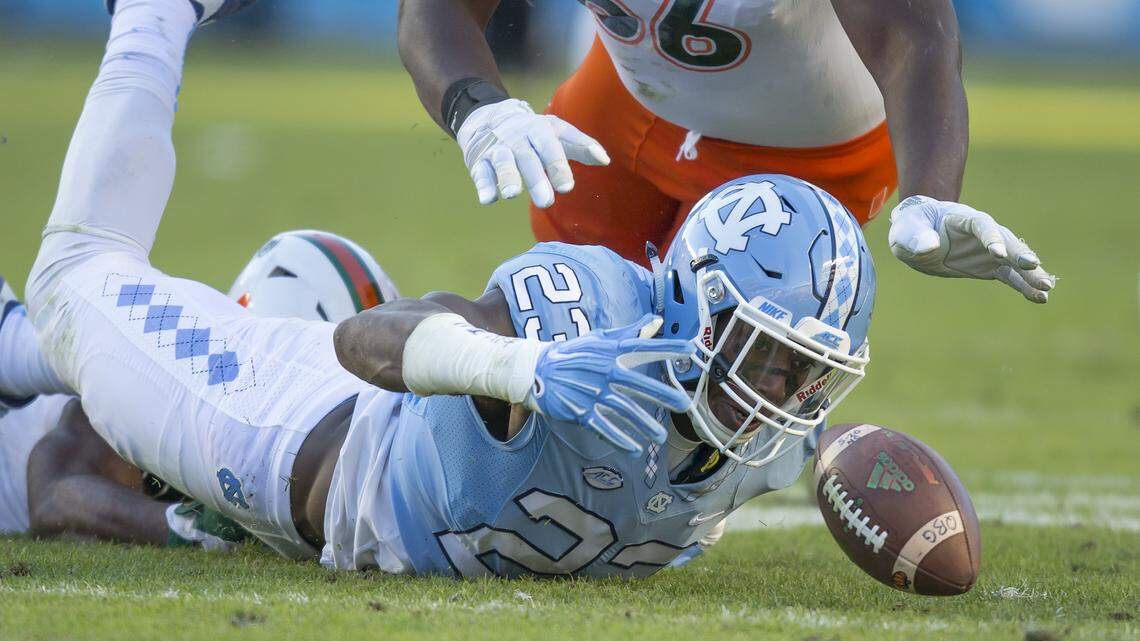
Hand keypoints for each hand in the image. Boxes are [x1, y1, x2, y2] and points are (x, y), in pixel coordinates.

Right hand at [456, 98, 609, 207]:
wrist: (488, 117)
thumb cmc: (532, 133)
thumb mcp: (556, 133)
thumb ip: (580, 146)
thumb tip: (605, 160)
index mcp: (539, 130)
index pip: (551, 145)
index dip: (558, 164)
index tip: (567, 187)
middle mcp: (518, 137)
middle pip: (528, 157)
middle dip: (536, 178)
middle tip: (546, 201)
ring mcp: (498, 148)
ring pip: (503, 162)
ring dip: (507, 177)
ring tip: (512, 194)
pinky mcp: (479, 159)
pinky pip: (481, 172)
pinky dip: (484, 185)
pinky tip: (488, 199)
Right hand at [526, 315, 693, 454]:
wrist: (538, 369)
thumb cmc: (575, 353)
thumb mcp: (601, 338)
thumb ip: (631, 332)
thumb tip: (656, 320)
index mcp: (611, 352)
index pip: (643, 347)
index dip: (666, 348)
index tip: (690, 349)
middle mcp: (604, 371)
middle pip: (637, 383)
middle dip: (661, 394)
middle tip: (684, 404)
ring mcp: (592, 392)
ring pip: (623, 409)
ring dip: (643, 423)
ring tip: (660, 436)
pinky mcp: (580, 410)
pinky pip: (602, 427)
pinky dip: (618, 439)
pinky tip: (634, 449)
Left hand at [888, 196, 1055, 302]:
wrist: (918, 234)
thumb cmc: (912, 226)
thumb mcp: (906, 229)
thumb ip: (916, 237)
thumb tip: (929, 247)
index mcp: (963, 218)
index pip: (982, 225)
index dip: (991, 237)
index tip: (997, 252)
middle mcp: (982, 233)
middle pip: (1006, 241)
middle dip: (1019, 254)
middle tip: (1034, 266)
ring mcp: (988, 250)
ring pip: (1013, 261)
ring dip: (1029, 273)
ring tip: (1047, 288)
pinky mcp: (989, 266)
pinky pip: (1010, 276)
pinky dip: (1023, 286)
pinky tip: (1039, 298)